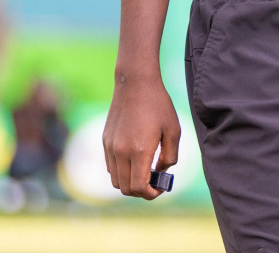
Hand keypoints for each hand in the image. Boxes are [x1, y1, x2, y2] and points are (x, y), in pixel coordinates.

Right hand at [101, 67, 180, 198]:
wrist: (136, 83)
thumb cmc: (158, 105)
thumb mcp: (174, 131)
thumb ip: (170, 157)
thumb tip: (160, 173)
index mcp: (140, 150)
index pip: (139, 187)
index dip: (151, 194)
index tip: (160, 188)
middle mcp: (121, 152)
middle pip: (125, 189)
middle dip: (141, 192)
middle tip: (154, 183)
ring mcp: (110, 147)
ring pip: (115, 180)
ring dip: (129, 183)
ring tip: (144, 172)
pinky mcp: (105, 141)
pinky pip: (110, 166)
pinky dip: (121, 171)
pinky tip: (134, 160)